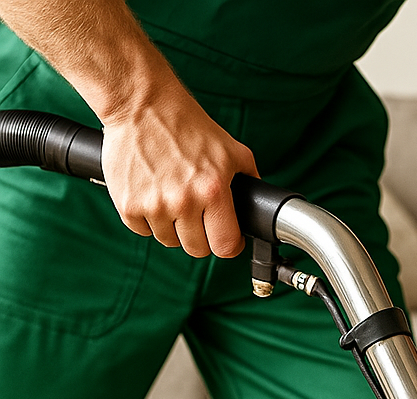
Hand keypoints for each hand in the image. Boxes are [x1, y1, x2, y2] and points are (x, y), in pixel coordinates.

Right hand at [101, 84, 257, 258]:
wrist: (140, 102)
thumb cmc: (187, 124)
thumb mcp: (232, 150)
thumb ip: (250, 179)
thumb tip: (259, 204)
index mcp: (212, 191)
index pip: (226, 246)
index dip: (229, 245)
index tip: (226, 238)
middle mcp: (183, 201)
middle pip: (197, 249)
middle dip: (201, 237)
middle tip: (197, 216)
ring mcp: (153, 205)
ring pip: (169, 241)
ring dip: (172, 227)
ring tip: (172, 199)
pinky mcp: (127, 204)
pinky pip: (142, 230)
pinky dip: (147, 219)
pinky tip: (151, 195)